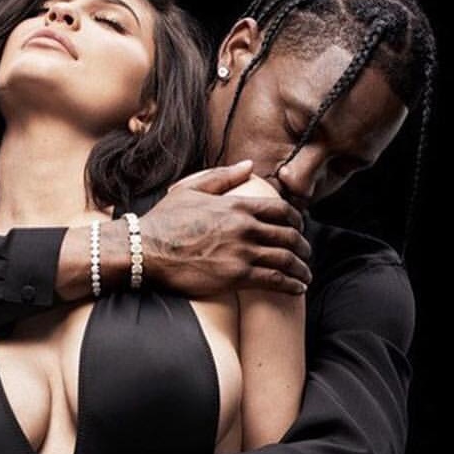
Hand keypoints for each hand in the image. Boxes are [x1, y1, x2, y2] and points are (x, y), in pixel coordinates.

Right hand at [141, 160, 311, 296]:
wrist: (146, 250)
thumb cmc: (165, 221)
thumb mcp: (192, 189)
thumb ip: (223, 177)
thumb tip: (248, 165)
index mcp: (237, 205)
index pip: (281, 210)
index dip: (297, 220)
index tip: (300, 228)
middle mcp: (245, 228)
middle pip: (289, 235)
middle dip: (302, 246)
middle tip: (306, 254)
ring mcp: (242, 253)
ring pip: (286, 259)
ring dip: (301, 268)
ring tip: (305, 275)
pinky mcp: (236, 277)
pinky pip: (274, 280)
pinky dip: (291, 284)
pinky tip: (298, 288)